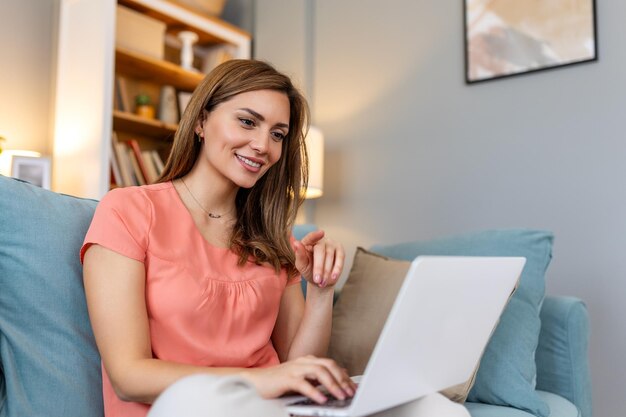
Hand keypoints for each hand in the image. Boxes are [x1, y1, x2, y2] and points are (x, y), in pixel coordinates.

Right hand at [241, 355, 356, 402]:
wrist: (255, 381)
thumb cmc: (279, 382)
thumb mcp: (303, 379)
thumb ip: (318, 377)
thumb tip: (339, 377)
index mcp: (308, 360)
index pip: (331, 365)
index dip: (344, 376)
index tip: (354, 388)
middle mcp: (303, 361)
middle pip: (328, 365)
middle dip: (342, 379)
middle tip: (351, 392)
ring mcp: (294, 369)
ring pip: (319, 372)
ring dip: (332, 384)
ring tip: (340, 396)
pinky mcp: (286, 379)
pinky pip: (303, 384)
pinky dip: (314, 392)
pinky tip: (322, 399)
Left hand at [292, 230, 344, 288]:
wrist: (320, 280)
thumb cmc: (308, 270)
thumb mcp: (301, 265)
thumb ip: (299, 255)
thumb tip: (295, 242)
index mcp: (308, 242)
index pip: (310, 237)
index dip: (315, 235)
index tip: (321, 233)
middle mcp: (320, 241)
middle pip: (320, 250)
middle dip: (318, 267)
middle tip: (317, 279)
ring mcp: (331, 244)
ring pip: (330, 255)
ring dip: (326, 271)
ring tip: (322, 282)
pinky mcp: (340, 250)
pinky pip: (340, 258)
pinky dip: (337, 268)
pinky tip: (334, 277)